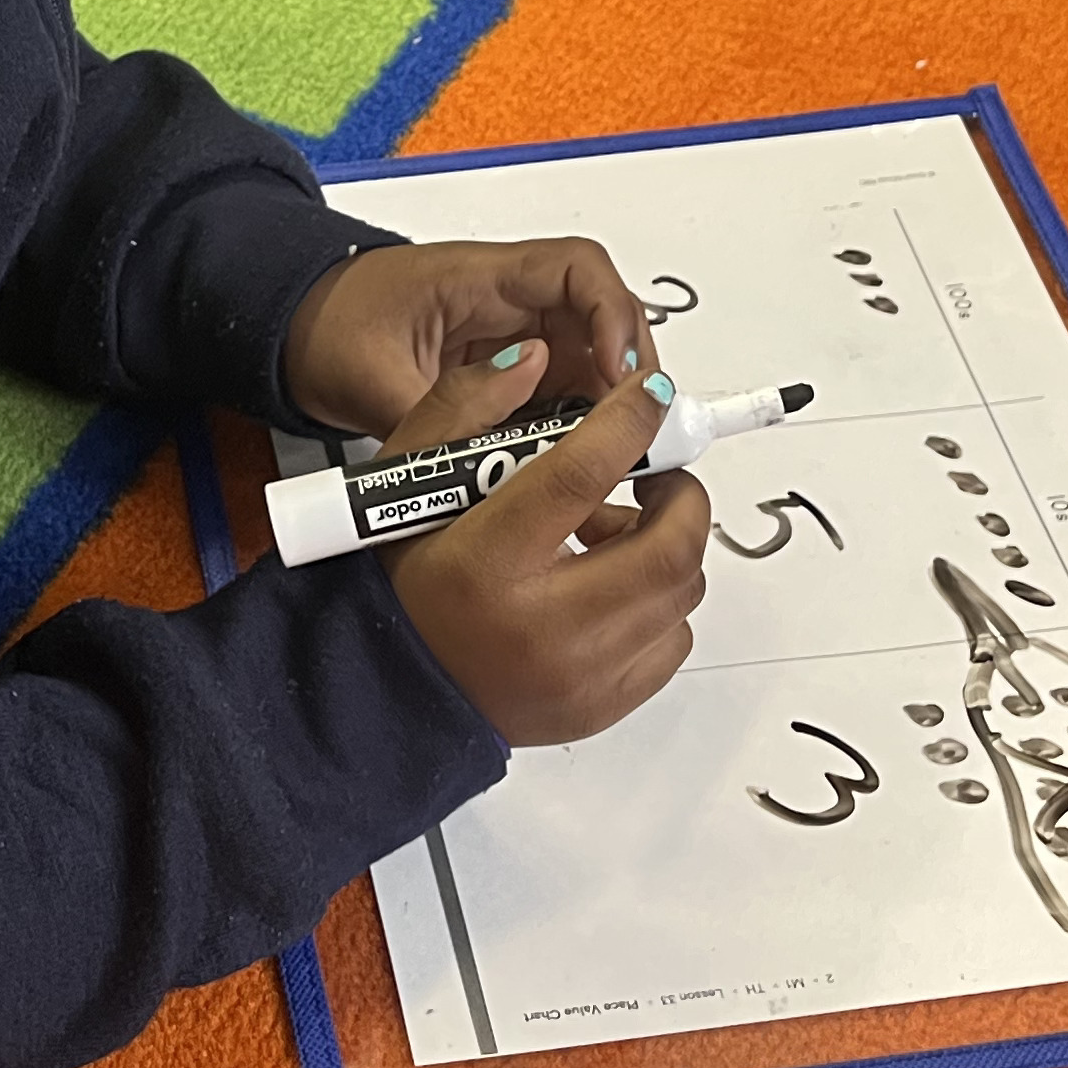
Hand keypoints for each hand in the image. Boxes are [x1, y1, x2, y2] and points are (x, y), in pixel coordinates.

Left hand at [278, 236, 655, 442]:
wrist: (289, 329)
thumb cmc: (324, 327)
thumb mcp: (372, 381)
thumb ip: (441, 418)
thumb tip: (503, 452)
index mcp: (479, 276)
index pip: (578, 271)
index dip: (615, 317)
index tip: (622, 376)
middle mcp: (507, 298)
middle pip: (602, 318)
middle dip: (629, 371)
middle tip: (639, 430)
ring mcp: (511, 334)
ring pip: (588, 360)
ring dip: (608, 403)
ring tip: (618, 456)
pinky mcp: (505, 370)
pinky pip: (560, 391)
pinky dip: (576, 425)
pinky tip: (576, 463)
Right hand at [375, 352, 709, 746]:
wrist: (386, 692)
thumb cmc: (400, 581)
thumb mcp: (406, 479)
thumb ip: (463, 408)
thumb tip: (534, 360)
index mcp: (486, 561)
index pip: (582, 473)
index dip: (630, 422)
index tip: (651, 395)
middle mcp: (542, 628)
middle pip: (666, 547)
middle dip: (680, 497)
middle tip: (655, 476)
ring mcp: (580, 677)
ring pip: (680, 592)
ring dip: (667, 550)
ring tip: (618, 535)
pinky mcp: (600, 706)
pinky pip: (673, 642)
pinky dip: (660, 605)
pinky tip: (613, 589)